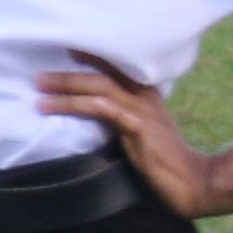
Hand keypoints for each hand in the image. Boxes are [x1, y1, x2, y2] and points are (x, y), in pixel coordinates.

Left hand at [35, 57, 232, 217]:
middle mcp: (143, 97)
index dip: (93, 57)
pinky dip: (74, 104)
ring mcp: (140, 110)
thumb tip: (94, 120)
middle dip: (68, 72)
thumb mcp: (144, 136)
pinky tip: (53, 107)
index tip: (68, 49)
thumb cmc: (166, 164)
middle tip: (39, 75)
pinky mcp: (136, 127)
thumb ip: (123, 123)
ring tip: (39, 88)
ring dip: (65, 86)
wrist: (193, 182)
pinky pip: (101, 109)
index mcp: (146, 97)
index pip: (117, 68)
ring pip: (98, 87)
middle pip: (102, 74)